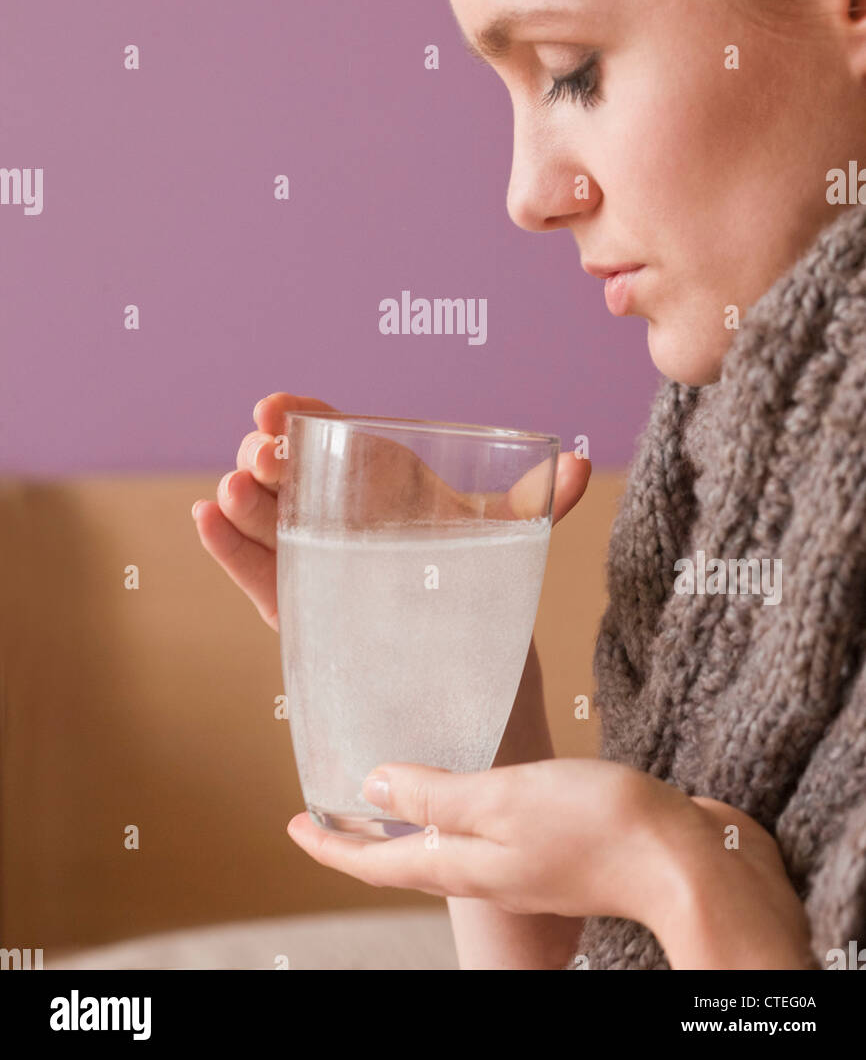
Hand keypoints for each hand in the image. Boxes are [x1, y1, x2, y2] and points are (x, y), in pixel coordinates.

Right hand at [191, 392, 590, 638]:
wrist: (472, 683)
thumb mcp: (501, 543)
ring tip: (230, 490)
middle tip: (261, 455)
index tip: (278, 406)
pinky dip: (229, 550)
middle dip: (268, 457)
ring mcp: (316, 563)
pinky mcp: (298, 612)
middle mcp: (343, 518)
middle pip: (293, 475)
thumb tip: (578, 466)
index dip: (302, 416)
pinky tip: (206, 521)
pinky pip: (259, 576)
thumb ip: (532, 506)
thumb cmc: (480, 594)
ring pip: (270, 523)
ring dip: (244, 502)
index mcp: (383, 486)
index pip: (336, 437)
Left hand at [285, 758, 694, 925]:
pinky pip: (489, 831)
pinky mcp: (558, 845)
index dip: (330, 844)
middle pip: (406, 860)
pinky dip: (460, 811)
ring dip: (409, 823)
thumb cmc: (598, 828)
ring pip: (447, 847)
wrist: (686, 860)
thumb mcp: (502, 799)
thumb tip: (370, 787)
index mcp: (465, 865)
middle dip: (363, 837)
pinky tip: (473, 787)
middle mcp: (488, 871)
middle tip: (330, 809)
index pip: (376, 863)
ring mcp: (524, 862)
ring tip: (389, 793)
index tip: (292, 825)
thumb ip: (436, 795)